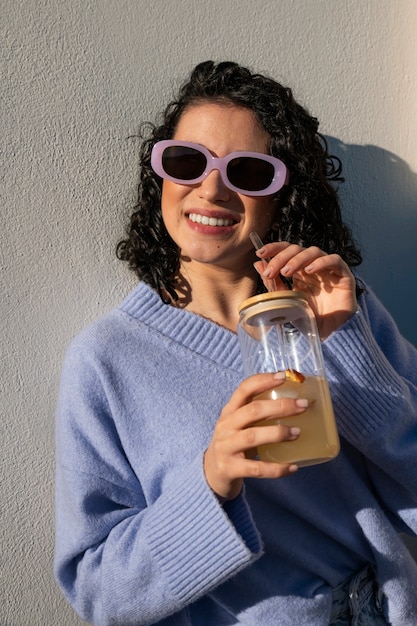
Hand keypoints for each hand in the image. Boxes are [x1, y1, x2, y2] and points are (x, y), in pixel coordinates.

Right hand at [204, 372, 306, 501]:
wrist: (211, 473)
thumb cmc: (233, 443)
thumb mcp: (239, 424)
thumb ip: (258, 414)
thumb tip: (296, 404)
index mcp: (229, 411)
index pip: (244, 389)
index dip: (263, 381)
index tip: (283, 376)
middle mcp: (226, 426)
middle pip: (252, 411)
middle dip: (280, 406)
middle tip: (303, 405)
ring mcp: (226, 448)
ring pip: (252, 436)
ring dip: (278, 433)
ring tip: (298, 432)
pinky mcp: (230, 469)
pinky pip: (256, 468)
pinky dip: (276, 468)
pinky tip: (293, 467)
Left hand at [254, 242, 356, 339]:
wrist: (328, 333)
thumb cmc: (308, 317)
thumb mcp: (285, 300)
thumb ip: (273, 283)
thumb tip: (258, 264)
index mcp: (298, 270)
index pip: (286, 251)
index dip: (274, 248)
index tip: (260, 253)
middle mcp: (312, 266)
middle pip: (296, 250)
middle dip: (281, 258)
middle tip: (272, 271)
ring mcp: (328, 269)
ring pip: (313, 251)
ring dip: (297, 259)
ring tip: (287, 272)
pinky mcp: (343, 274)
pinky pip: (334, 260)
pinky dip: (321, 262)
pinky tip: (309, 270)